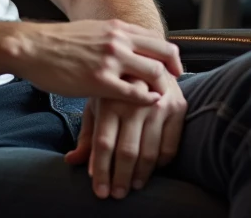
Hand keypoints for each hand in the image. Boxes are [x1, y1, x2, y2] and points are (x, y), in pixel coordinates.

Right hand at [5, 20, 182, 104]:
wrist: (30, 47)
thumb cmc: (57, 43)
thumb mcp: (92, 31)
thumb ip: (112, 38)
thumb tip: (127, 48)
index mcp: (117, 27)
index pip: (157, 38)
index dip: (169, 55)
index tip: (172, 68)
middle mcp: (119, 40)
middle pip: (164, 53)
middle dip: (174, 70)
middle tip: (174, 84)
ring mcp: (110, 60)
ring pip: (154, 72)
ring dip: (162, 87)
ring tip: (162, 99)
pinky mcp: (99, 80)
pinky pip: (134, 93)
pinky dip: (146, 100)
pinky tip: (148, 104)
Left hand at [63, 75, 187, 198]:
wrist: (146, 55)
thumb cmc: (116, 84)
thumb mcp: (96, 103)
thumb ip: (87, 134)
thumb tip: (72, 161)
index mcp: (110, 100)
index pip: (104, 144)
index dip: (101, 171)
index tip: (100, 191)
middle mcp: (135, 103)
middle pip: (127, 152)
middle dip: (120, 179)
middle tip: (116, 194)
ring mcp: (159, 105)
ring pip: (149, 153)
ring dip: (141, 176)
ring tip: (133, 187)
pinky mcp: (178, 107)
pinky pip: (170, 146)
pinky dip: (161, 164)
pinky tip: (152, 170)